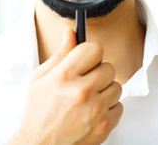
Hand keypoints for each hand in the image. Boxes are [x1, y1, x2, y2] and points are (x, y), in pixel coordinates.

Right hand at [9, 26, 122, 144]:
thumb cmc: (38, 112)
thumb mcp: (41, 77)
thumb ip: (60, 53)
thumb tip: (70, 32)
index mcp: (65, 75)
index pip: (95, 49)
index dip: (91, 54)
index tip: (86, 59)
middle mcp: (82, 90)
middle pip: (108, 67)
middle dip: (98, 72)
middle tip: (85, 82)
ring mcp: (95, 109)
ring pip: (116, 86)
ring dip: (105, 90)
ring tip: (88, 98)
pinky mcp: (104, 125)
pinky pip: (119, 106)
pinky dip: (109, 108)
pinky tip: (93, 111)